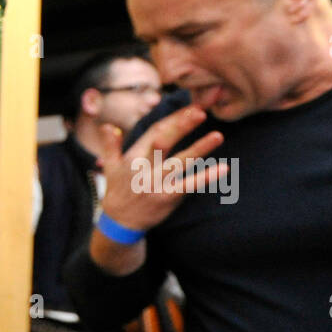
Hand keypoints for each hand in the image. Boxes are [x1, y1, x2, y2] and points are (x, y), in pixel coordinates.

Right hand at [90, 103, 224, 274]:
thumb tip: (108, 126)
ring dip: (199, 149)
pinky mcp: (166, 198)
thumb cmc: (118, 191)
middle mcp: (143, 168)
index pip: (155, 132)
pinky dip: (205, 177)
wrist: (120, 223)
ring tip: (218, 136)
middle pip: (165, 142)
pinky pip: (188, 185)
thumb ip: (111, 145)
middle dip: (182, 126)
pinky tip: (223, 168)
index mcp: (133, 157)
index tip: (192, 108)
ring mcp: (155, 183)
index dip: (174, 119)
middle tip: (201, 112)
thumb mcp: (110, 167)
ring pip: (179, 162)